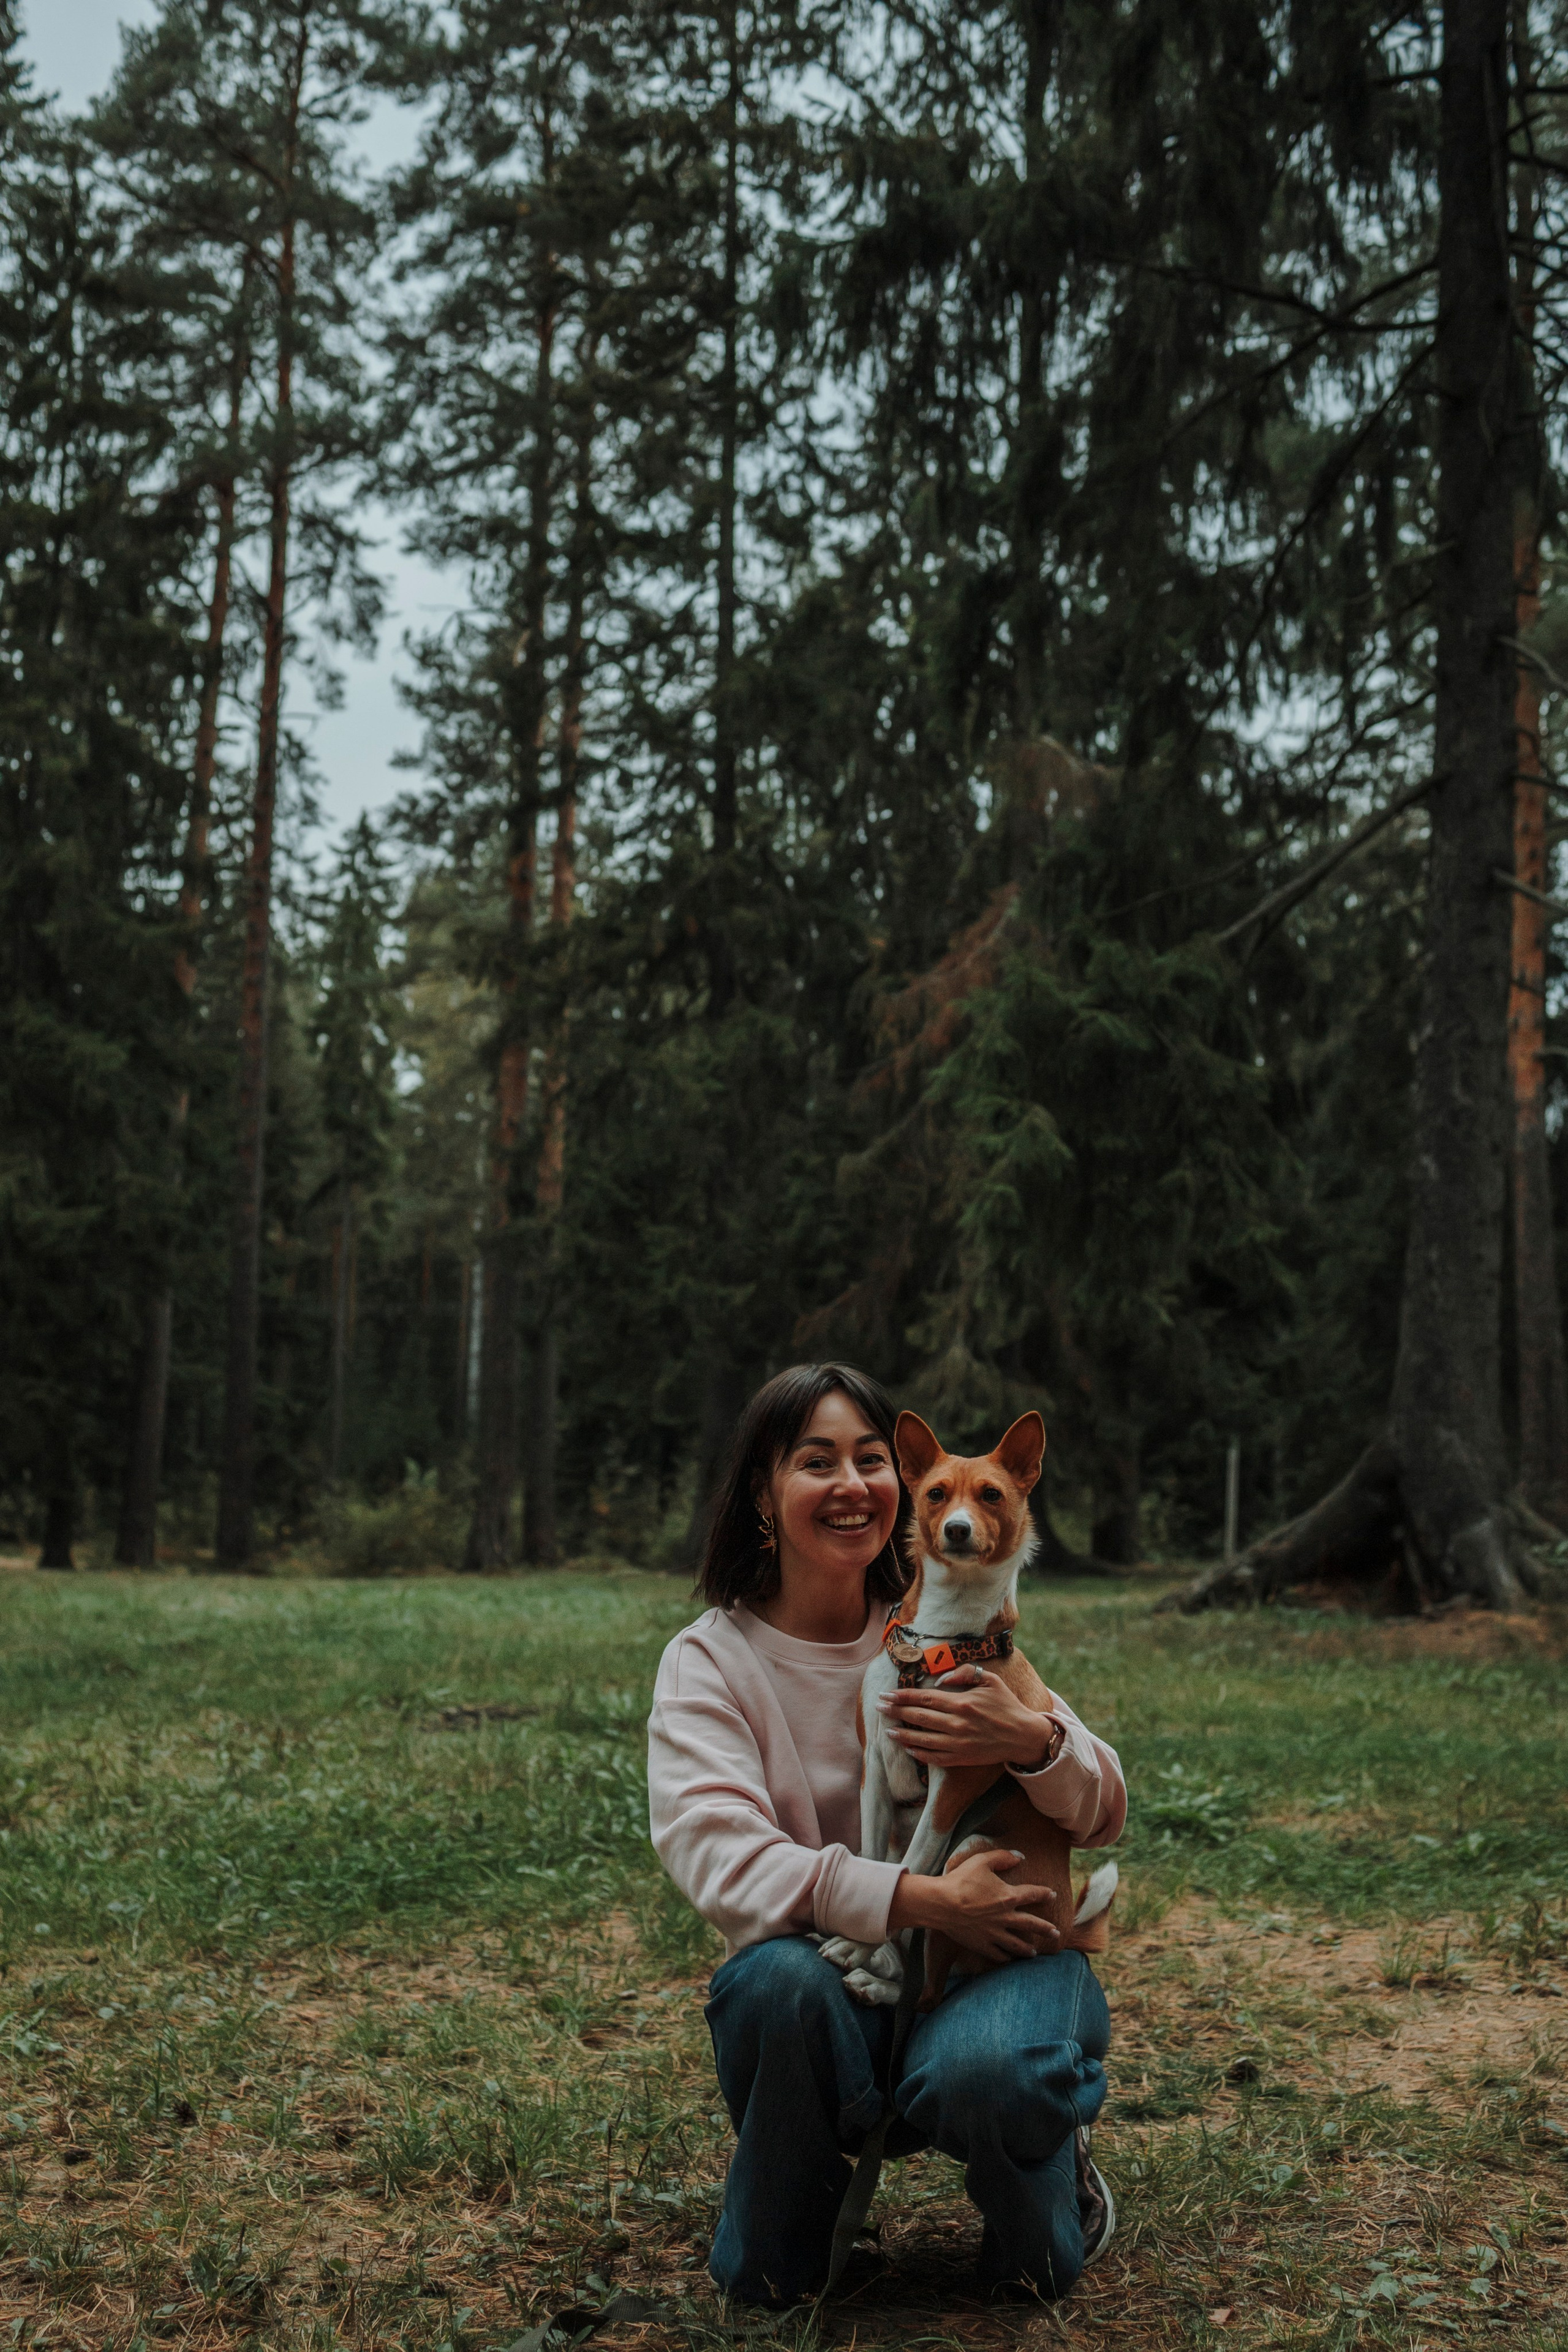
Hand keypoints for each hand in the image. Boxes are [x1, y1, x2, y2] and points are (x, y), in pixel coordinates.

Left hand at [878, 1663, 1056, 1771]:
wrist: (1023, 1735)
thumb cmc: (1006, 1704)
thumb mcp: (990, 1680)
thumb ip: (964, 1673)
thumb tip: (940, 1680)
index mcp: (962, 1703)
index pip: (924, 1697)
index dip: (902, 1696)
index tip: (886, 1694)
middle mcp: (957, 1724)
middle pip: (919, 1717)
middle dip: (895, 1711)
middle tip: (878, 1707)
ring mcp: (959, 1744)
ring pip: (923, 1740)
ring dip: (902, 1735)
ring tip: (887, 1730)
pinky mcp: (962, 1758)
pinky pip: (935, 1758)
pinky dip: (919, 1754)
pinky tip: (908, 1749)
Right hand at [890, 1847, 1060, 1961]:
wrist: (941, 1904)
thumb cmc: (960, 1880)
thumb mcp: (982, 1861)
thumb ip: (1003, 1857)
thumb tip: (1020, 1856)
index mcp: (1008, 1896)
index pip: (1032, 1894)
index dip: (1044, 1893)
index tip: (1052, 1895)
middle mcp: (1005, 1917)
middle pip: (1031, 1924)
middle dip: (1046, 1929)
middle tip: (1056, 1934)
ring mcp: (994, 1933)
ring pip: (1017, 1944)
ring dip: (1028, 1949)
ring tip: (1034, 1953)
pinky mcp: (982, 1944)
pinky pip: (998, 1954)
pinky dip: (1006, 1958)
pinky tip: (1009, 1959)